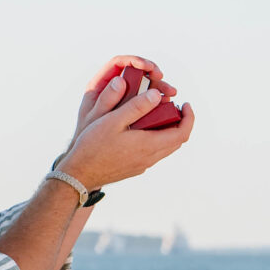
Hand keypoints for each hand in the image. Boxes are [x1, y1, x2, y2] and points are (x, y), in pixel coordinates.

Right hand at [58, 72, 194, 189]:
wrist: (80, 173)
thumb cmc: (93, 145)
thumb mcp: (113, 120)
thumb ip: (136, 106)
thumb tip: (158, 95)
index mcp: (149, 145)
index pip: (182, 133)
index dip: (189, 118)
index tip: (185, 103)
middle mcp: (149, 158)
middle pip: (177, 141)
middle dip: (180, 122)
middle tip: (173, 106)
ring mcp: (142, 165)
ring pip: (166, 148)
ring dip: (168, 131)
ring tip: (158, 115)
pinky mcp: (134, 168)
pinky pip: (154, 153)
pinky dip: (157, 139)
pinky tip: (141, 129)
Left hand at [72, 54, 170, 143]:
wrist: (89, 157)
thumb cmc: (88, 135)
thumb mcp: (97, 117)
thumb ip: (107, 99)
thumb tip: (121, 80)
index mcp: (99, 84)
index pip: (119, 62)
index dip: (136, 61)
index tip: (150, 68)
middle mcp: (113, 88)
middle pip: (136, 73)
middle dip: (153, 75)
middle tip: (164, 81)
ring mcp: (124, 98)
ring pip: (144, 86)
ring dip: (159, 88)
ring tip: (171, 94)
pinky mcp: (132, 109)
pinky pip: (147, 101)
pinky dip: (158, 101)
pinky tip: (168, 106)